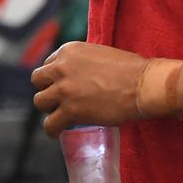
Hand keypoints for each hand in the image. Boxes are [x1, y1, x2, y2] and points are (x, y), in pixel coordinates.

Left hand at [31, 41, 146, 135]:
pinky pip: (49, 124)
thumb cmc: (131, 69)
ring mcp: (64, 89)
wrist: (143, 84)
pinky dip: (52, 129)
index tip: (63, 85)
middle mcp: (61, 67)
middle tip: (59, 99)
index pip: (49, 63)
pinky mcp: (71, 110)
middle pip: (38, 80)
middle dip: (47, 89)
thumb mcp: (100, 53)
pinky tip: (58, 131)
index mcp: (69, 50)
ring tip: (59, 115)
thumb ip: (84, 62)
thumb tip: (83, 73)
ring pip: (39, 101)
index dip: (55, 76)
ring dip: (49, 109)